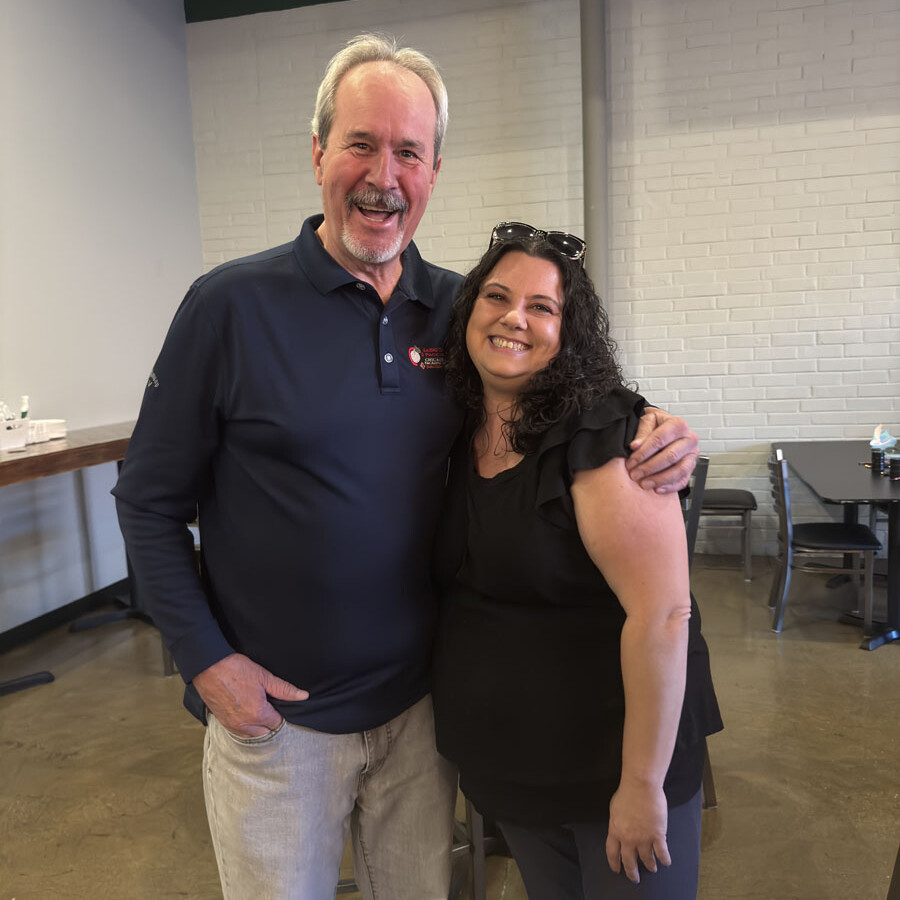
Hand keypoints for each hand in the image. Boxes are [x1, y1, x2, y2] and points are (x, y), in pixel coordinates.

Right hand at [192, 653, 308, 737]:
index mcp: (258, 713)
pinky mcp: (222, 723)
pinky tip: (246, 713)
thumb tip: (303, 696)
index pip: (277, 723)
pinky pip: (239, 732)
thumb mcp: (264, 677)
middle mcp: (245, 724)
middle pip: (265, 732)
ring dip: (258, 727)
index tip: (278, 704)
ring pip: (252, 735)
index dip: (280, 714)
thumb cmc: (236, 669)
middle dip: (270, 722)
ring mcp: (232, 725)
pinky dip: (245, 727)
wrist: (209, 667)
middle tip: (269, 706)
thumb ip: (284, 690)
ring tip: (258, 709)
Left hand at [605, 782, 670, 883]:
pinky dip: (664, 859)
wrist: (640, 786)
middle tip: (635, 878)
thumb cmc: (627, 792)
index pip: (612, 853)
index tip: (617, 869)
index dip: (614, 863)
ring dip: (649, 866)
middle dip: (632, 872)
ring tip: (652, 868)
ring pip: (646, 859)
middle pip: (629, 861)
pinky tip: (666, 862)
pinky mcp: (657, 835)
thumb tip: (619, 829)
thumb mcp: (615, 809)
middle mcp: (628, 838)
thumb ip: (617, 823)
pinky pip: (662, 853)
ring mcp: (643, 838)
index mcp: (615, 831)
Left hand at [626, 408, 697, 492]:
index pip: (660, 440)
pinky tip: (656, 489)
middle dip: (649, 468)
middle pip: (670, 456)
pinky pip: (683, 480)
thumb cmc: (656, 424)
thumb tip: (635, 446)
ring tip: (643, 484)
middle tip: (635, 475)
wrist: (665, 426)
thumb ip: (642, 432)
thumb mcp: (647, 420)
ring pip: (679, 470)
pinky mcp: (691, 466)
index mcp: (678, 424)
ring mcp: (692, 454)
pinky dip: (670, 487)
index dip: (643, 453)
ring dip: (659, 479)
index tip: (631, 461)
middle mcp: (689, 439)